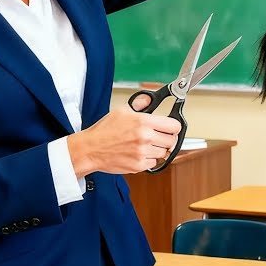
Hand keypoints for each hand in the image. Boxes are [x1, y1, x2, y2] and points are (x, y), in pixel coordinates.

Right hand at [67, 101, 181, 176]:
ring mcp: (143, 153)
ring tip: (146, 144)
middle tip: (160, 136)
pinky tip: (140, 153)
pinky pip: (154, 163)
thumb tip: (150, 99)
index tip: (172, 127)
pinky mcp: (139, 165)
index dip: (174, 126)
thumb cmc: (104, 131)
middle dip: (167, 138)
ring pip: (164, 152)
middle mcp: (145, 138)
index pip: (174, 126)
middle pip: (172, 140)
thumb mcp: (122, 111)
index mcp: (143, 122)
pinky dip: (150, 159)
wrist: (91, 149)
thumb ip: (140, 104)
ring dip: (158, 149)